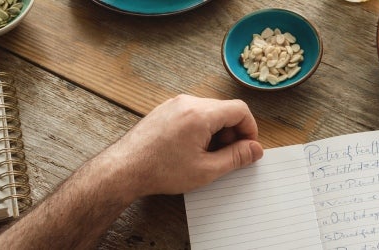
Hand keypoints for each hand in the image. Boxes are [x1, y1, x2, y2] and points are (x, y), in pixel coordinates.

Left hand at [103, 94, 263, 196]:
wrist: (124, 170)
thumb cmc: (160, 170)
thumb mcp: (207, 170)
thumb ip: (236, 158)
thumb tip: (255, 150)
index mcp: (201, 114)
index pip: (240, 110)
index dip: (250, 129)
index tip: (248, 147)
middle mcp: (188, 102)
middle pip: (225, 110)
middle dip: (233, 132)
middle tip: (229, 156)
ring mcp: (174, 104)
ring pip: (209, 112)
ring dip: (217, 131)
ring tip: (208, 155)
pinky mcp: (165, 110)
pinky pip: (193, 113)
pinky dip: (201, 128)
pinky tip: (193, 149)